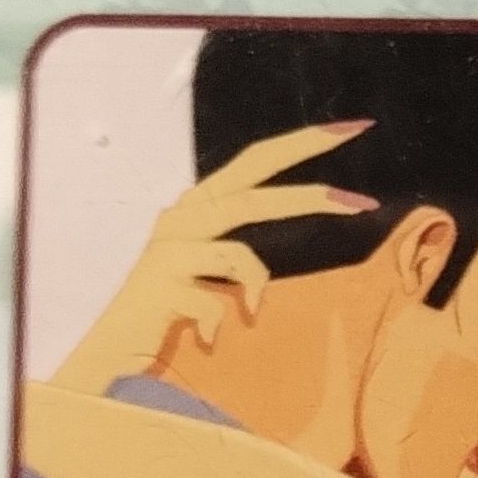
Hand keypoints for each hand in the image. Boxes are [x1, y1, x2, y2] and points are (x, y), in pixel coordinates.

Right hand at [51, 119, 378, 392]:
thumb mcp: (216, 265)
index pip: (256, 162)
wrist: (117, 349)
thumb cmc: (175, 305)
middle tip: (360, 187)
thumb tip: (302, 228)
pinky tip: (208, 337)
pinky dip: (220, 319)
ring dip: (255, 277)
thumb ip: (246, 243)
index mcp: (201, 206)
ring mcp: (169, 250)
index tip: (356, 128)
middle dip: (309, 183)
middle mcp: (183, 217)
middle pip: (252, 186)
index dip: (303, 143)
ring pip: (236, 248)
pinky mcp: (161, 286)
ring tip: (253, 309)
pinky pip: (215, 301)